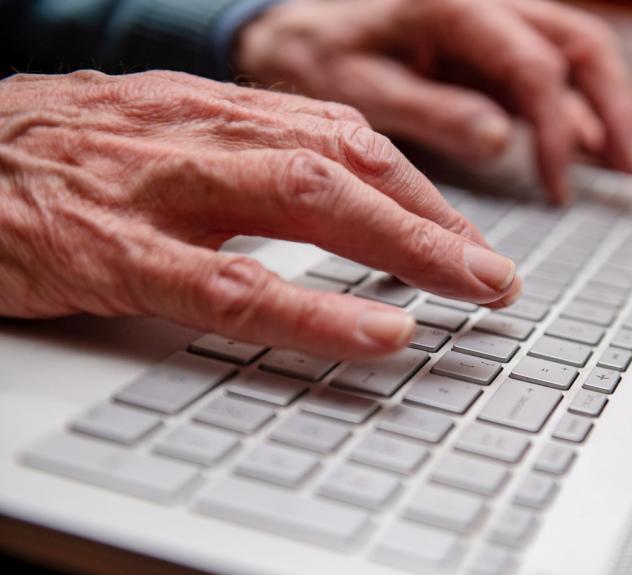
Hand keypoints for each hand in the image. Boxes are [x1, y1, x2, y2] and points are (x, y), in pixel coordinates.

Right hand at [0, 70, 519, 358]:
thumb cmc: (58, 157)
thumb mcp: (162, 139)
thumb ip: (244, 162)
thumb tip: (334, 200)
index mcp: (214, 108)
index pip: (344, 137)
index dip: (418, 188)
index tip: (467, 237)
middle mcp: (199, 133)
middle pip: (346, 160)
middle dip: (435, 220)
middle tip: (497, 276)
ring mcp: (159, 189)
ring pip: (307, 201)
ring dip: (406, 249)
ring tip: (472, 293)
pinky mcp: (117, 253)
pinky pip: (235, 285)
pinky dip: (318, 309)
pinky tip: (380, 334)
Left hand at [234, 0, 631, 201]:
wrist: (290, 28)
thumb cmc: (316, 53)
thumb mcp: (358, 89)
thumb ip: (431, 111)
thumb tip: (501, 140)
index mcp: (455, 9)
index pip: (534, 69)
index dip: (556, 132)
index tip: (559, 190)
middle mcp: (487, 6)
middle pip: (580, 45)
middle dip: (613, 109)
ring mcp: (493, 24)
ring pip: (575, 52)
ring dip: (606, 107)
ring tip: (631, 165)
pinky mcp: (489, 47)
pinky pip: (551, 70)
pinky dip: (578, 108)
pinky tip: (592, 146)